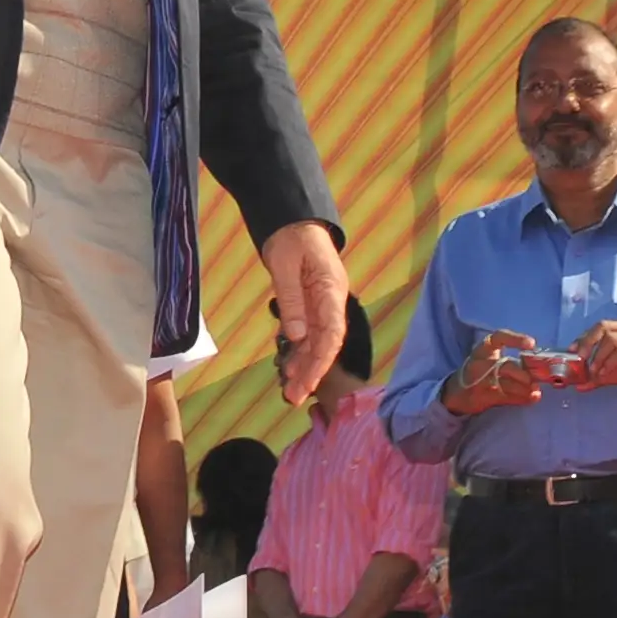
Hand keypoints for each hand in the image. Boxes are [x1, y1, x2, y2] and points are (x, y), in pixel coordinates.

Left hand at [261, 222, 348, 405]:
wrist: (292, 220)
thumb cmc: (290, 237)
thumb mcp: (284, 265)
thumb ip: (292, 300)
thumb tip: (297, 335)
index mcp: (331, 289)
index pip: (332, 332)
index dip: (321, 359)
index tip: (309, 381)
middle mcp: (331, 300)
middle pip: (326, 342)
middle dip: (312, 371)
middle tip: (294, 397)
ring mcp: (323, 303)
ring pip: (317, 341)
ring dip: (305, 365)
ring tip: (291, 390)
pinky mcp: (312, 304)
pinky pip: (308, 333)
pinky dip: (299, 351)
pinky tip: (289, 367)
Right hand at [441, 329, 551, 417]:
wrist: (457, 392)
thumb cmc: (480, 371)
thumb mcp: (492, 359)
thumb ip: (515, 362)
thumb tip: (542, 368)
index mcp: (484, 348)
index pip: (499, 337)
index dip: (515, 339)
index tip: (531, 344)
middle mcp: (481, 362)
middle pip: (506, 366)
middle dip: (524, 374)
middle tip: (535, 379)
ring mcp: (480, 380)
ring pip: (507, 384)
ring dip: (525, 388)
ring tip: (536, 390)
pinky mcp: (483, 396)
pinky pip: (506, 397)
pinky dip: (522, 398)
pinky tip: (533, 397)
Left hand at [574, 319, 616, 391]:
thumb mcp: (615, 373)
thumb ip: (598, 377)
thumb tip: (579, 386)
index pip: (599, 326)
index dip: (583, 337)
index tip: (572, 351)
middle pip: (603, 327)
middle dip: (587, 342)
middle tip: (579, 359)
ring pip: (611, 340)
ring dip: (598, 357)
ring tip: (593, 372)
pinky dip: (609, 363)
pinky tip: (604, 373)